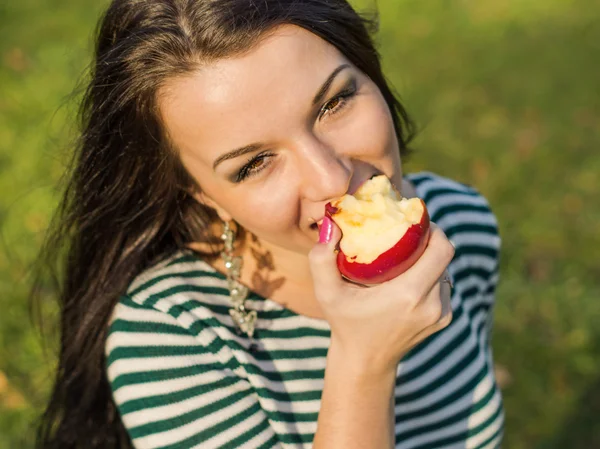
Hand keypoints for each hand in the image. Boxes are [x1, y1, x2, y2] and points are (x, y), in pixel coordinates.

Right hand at [309, 220, 453, 374]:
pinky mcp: (443, 319)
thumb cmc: (345, 324)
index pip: (442, 249)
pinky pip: (443, 285)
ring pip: (444, 270)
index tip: (413, 221)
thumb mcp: (327, 293)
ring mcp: (441, 313)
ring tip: (406, 252)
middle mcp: (432, 304)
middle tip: (406, 231)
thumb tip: (330, 225)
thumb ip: (322, 260)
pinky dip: (430, 275)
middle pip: (444, 256)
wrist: (365, 362)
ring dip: (429, 258)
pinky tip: (409, 275)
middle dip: (429, 239)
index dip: (433, 229)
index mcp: (409, 294)